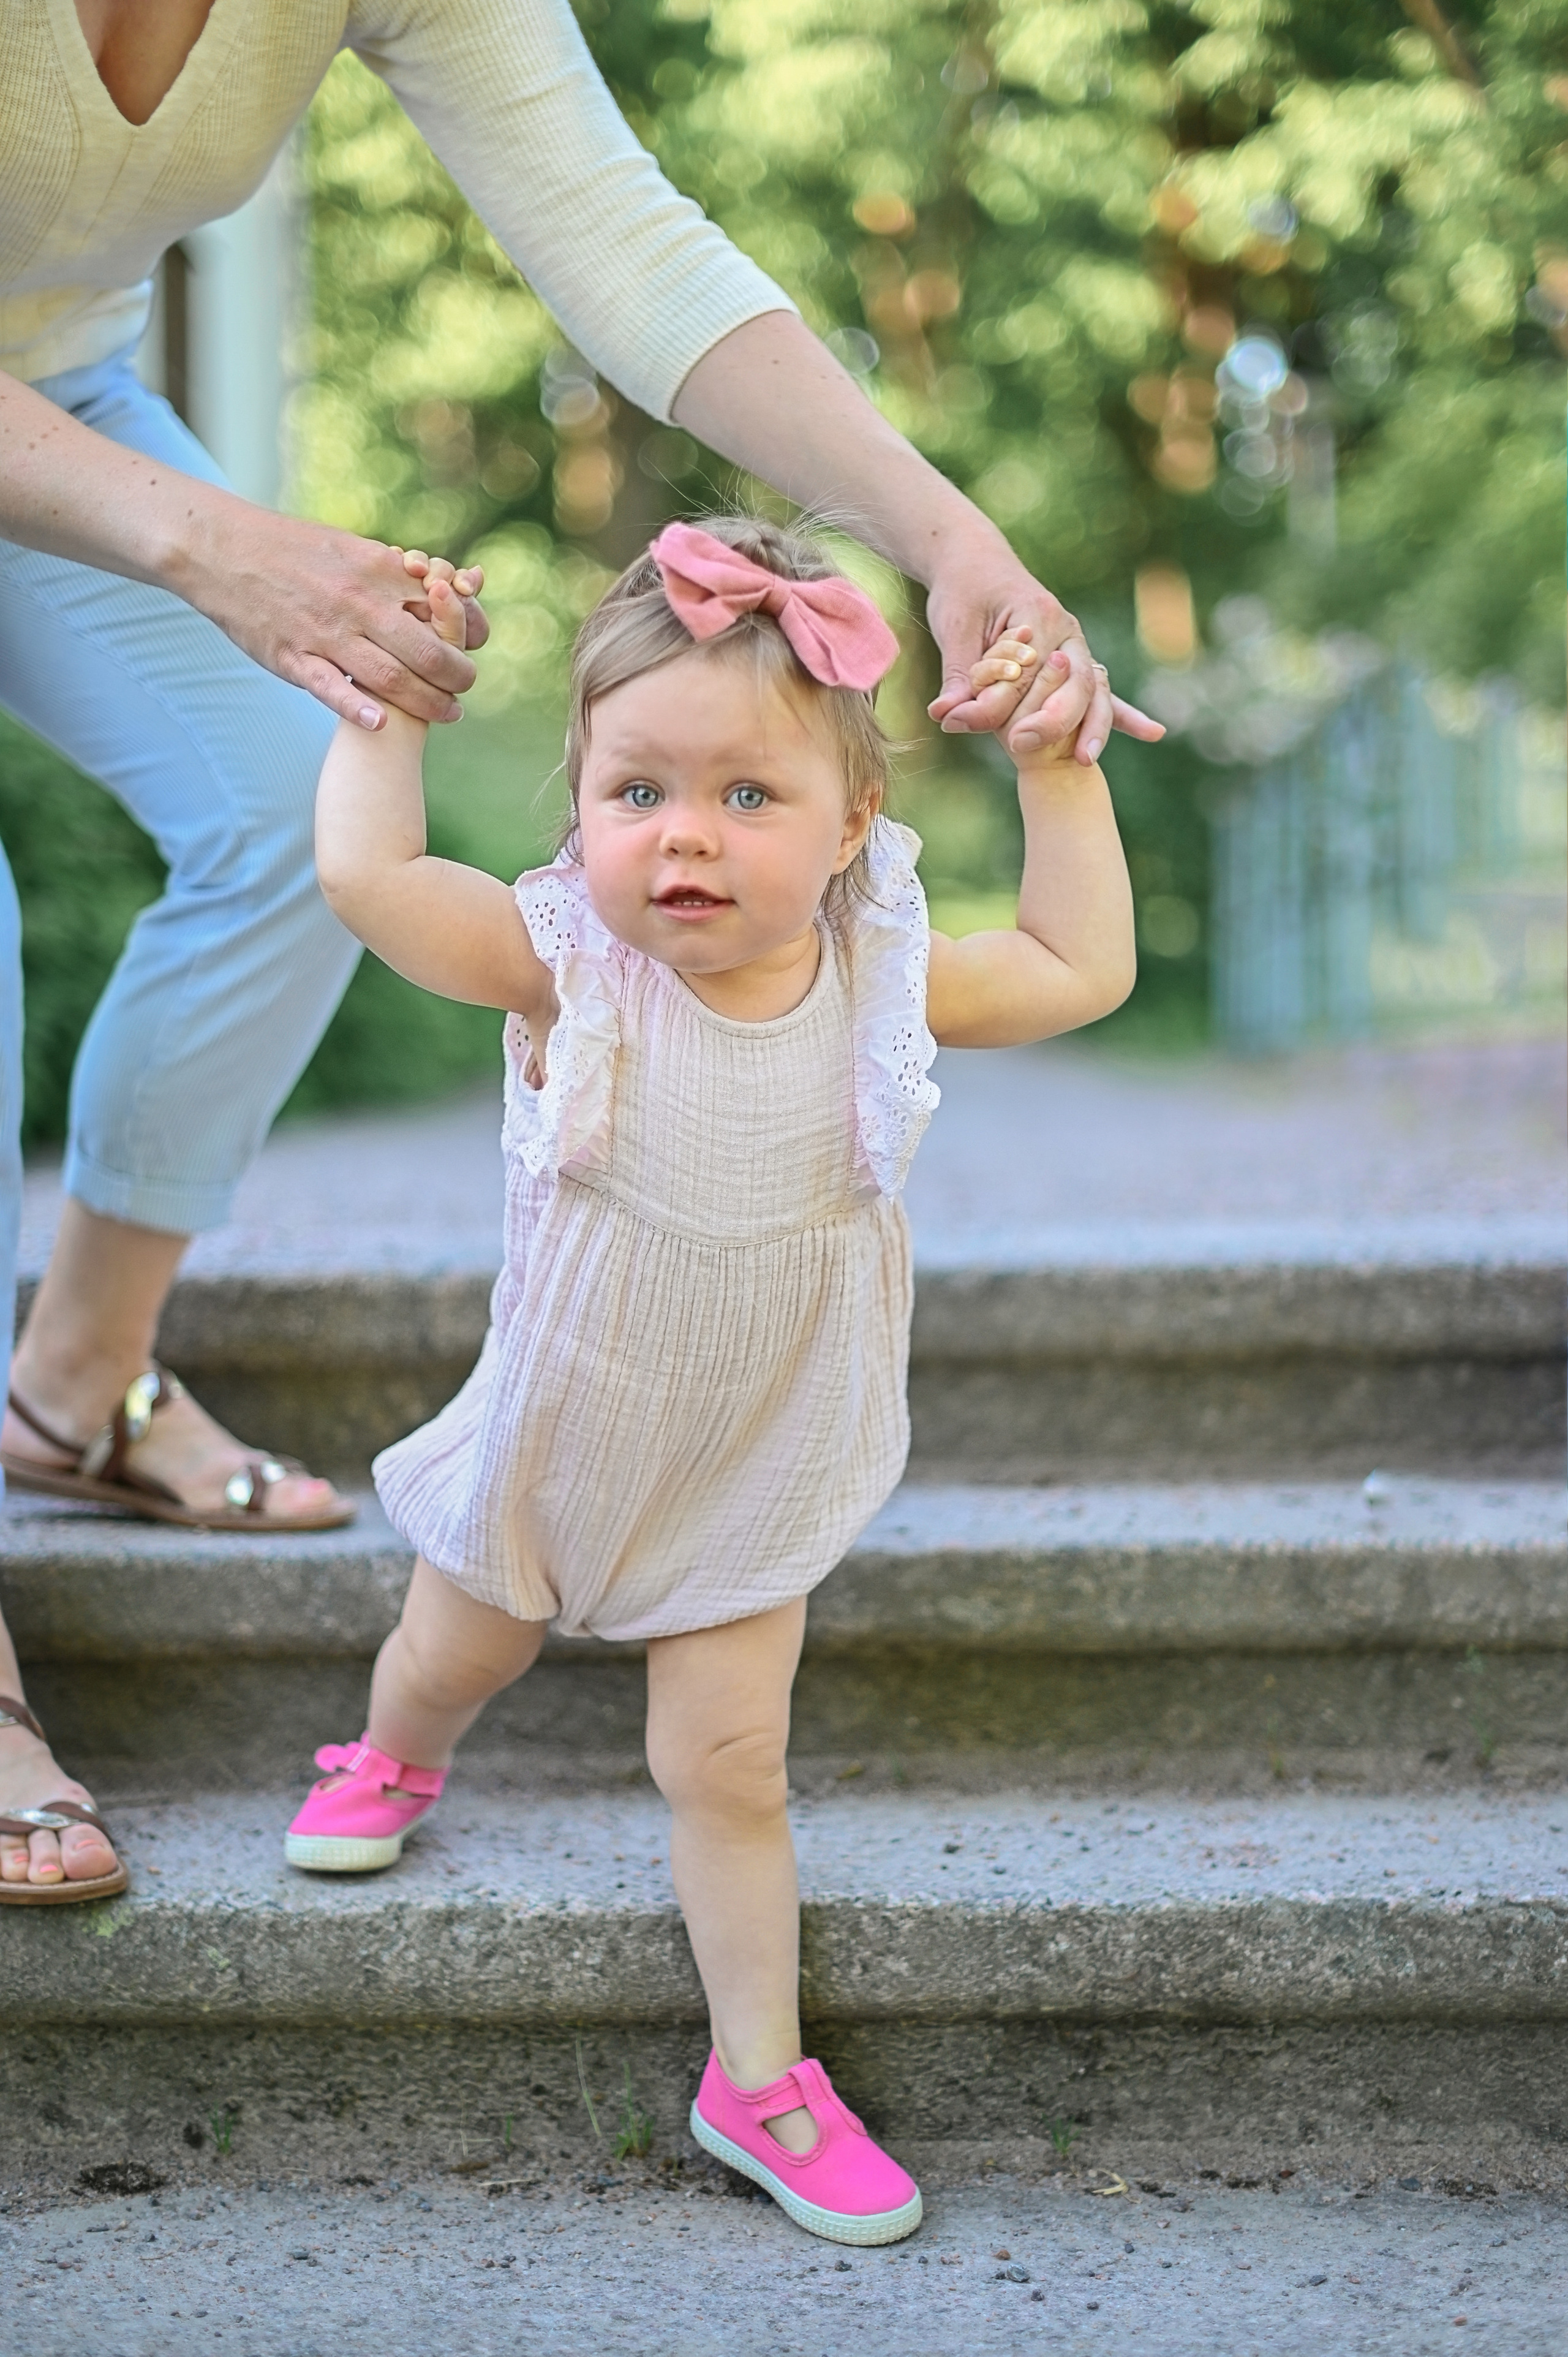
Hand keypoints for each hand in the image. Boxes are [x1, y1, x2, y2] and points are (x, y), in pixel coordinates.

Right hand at [180, 501, 489, 731]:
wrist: (222, 547)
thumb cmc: (292, 549)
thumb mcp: (350, 547)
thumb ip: (392, 571)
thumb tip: (441, 583)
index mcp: (377, 570)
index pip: (442, 604)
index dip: (468, 627)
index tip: (475, 643)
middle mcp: (359, 602)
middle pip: (427, 650)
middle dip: (457, 676)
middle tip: (464, 689)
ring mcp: (325, 633)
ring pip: (391, 678)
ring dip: (427, 703)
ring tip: (448, 714)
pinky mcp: (293, 657)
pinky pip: (331, 688)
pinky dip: (358, 708)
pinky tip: (382, 724)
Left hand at [927, 556, 1163, 767]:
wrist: (979, 564)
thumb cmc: (965, 592)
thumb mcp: (955, 629)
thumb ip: (959, 675)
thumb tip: (946, 715)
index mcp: (1038, 614)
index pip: (1022, 670)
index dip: (991, 701)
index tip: (956, 722)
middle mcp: (1066, 631)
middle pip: (1069, 683)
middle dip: (1047, 720)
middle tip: (1018, 747)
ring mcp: (1076, 648)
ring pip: (1091, 691)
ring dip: (1092, 726)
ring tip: (1085, 759)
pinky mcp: (1075, 663)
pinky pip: (1100, 693)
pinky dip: (1124, 715)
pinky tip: (1153, 733)